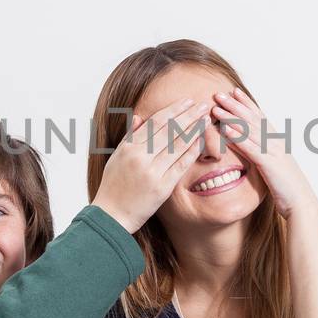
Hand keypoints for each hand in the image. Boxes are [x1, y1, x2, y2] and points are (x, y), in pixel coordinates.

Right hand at [93, 96, 210, 232]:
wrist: (111, 216)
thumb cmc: (113, 186)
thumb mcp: (117, 157)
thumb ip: (130, 136)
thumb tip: (139, 116)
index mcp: (128, 148)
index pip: (155, 122)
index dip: (173, 110)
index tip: (186, 102)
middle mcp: (140, 157)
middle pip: (169, 130)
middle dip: (188, 115)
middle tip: (202, 105)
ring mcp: (152, 172)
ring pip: (177, 145)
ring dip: (194, 130)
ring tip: (206, 119)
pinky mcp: (162, 187)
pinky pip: (181, 165)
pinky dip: (192, 151)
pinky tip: (201, 141)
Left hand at [208, 87, 313, 217]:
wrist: (301, 202)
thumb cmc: (286, 186)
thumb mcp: (274, 165)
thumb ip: (263, 154)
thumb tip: (252, 148)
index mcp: (277, 141)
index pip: (260, 116)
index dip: (247, 103)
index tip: (234, 92)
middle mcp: (275, 142)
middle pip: (252, 118)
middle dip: (235, 105)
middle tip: (219, 94)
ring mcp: (273, 151)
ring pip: (250, 130)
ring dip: (232, 117)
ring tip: (217, 108)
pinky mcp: (269, 164)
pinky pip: (251, 148)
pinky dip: (238, 137)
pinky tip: (226, 130)